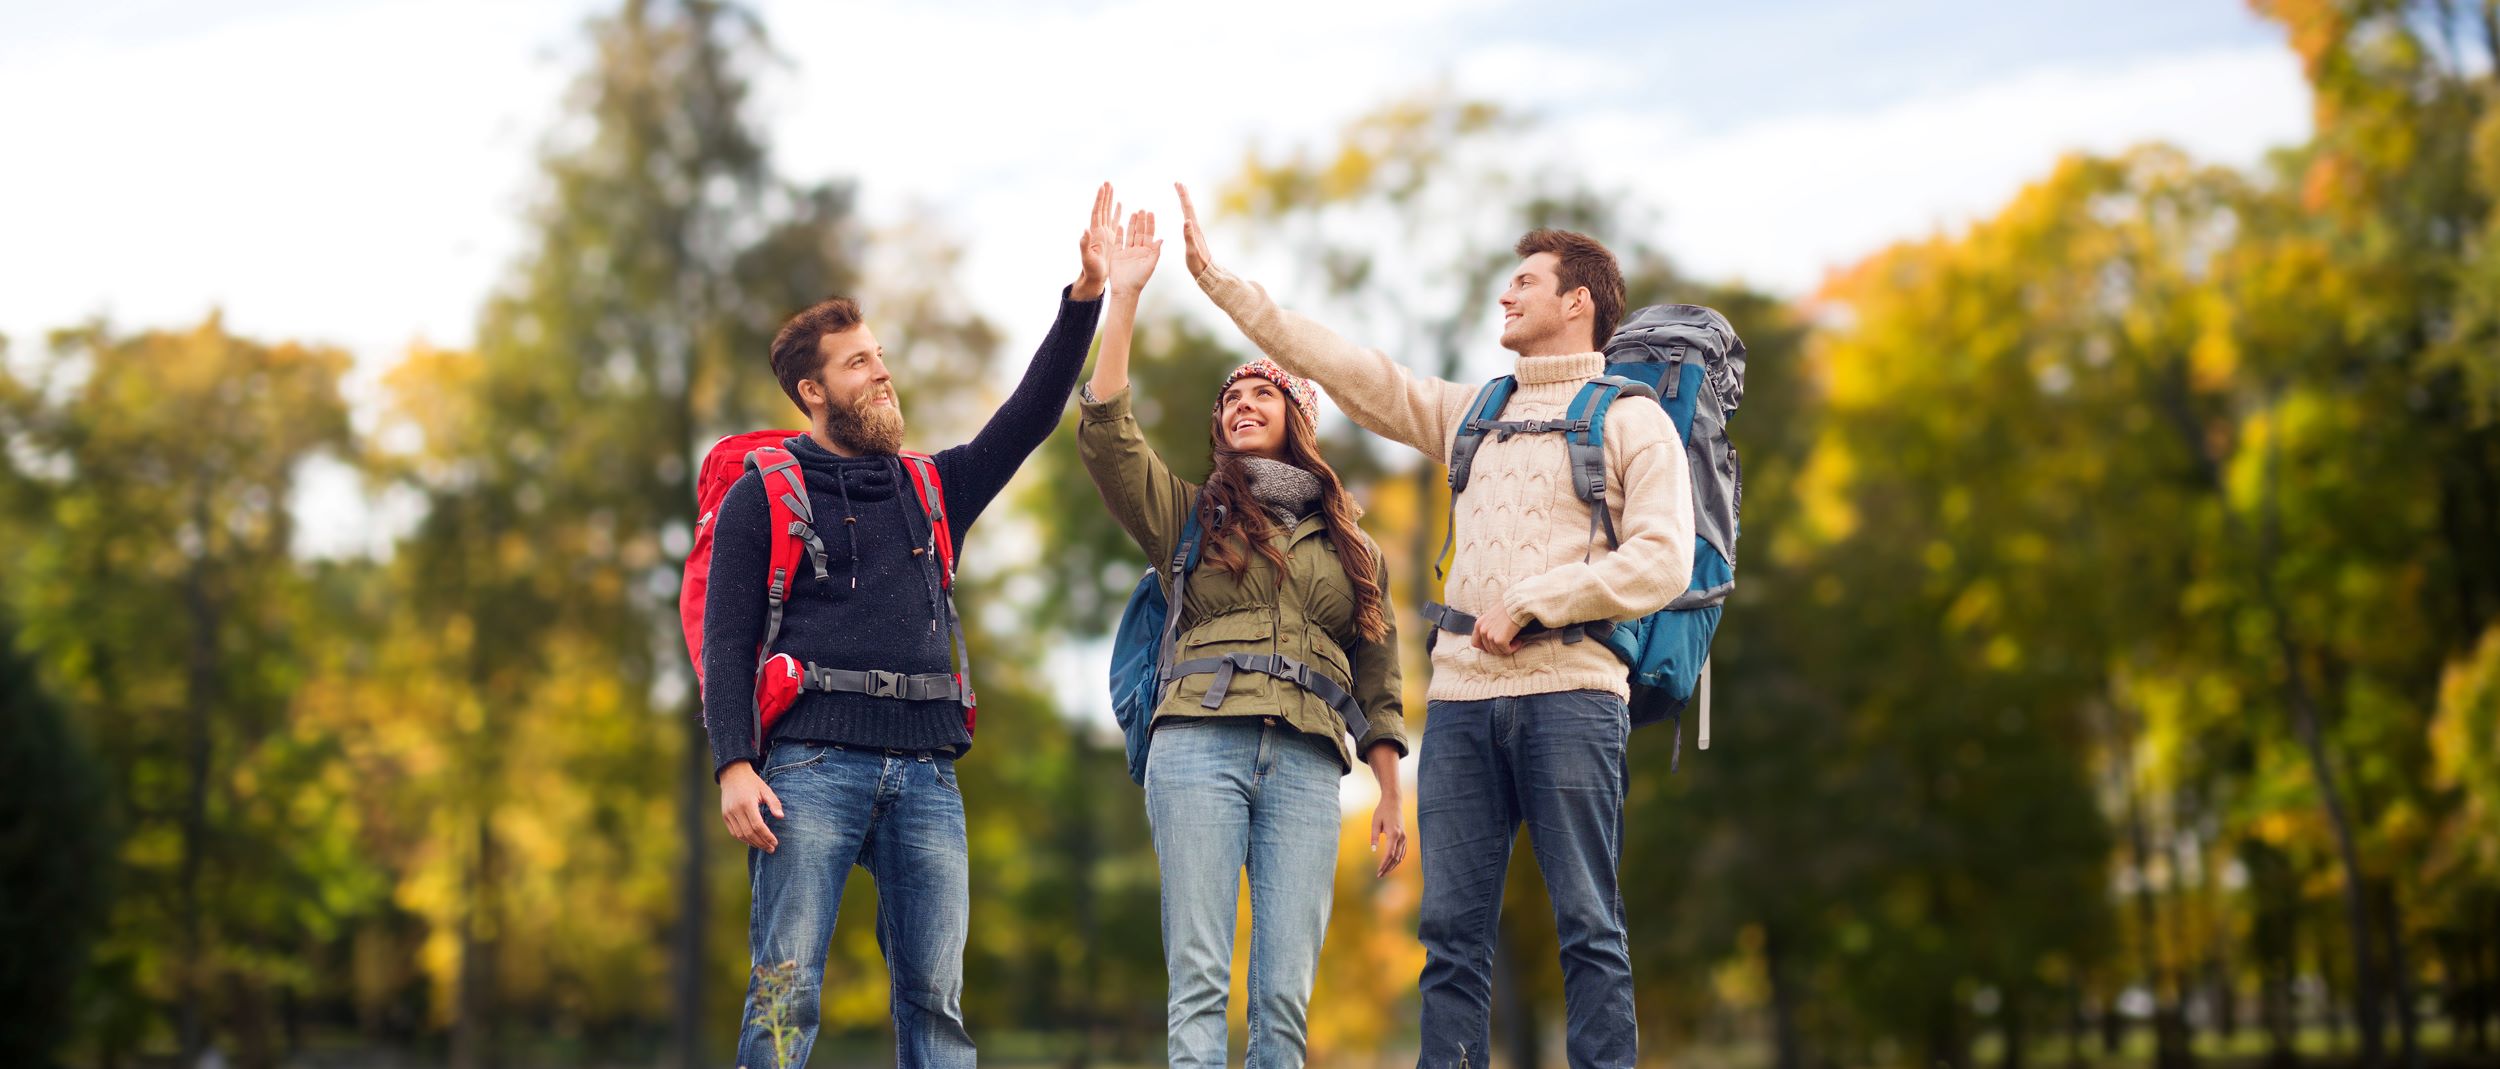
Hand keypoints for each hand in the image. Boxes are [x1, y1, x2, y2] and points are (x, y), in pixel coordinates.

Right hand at [719, 762, 783, 852]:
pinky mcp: (725, 816)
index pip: (758, 825)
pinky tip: (753, 841)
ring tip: (764, 846)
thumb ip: (774, 803)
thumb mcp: (766, 789)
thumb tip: (781, 817)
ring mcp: (728, 814)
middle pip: (749, 833)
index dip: (767, 836)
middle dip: (761, 843)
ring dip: (753, 843)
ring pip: (740, 835)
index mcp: (747, 803)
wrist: (733, 775)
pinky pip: (734, 832)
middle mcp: (736, 810)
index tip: (775, 842)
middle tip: (771, 848)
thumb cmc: (753, 783)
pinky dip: (743, 839)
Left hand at [1073, 182, 1113, 300]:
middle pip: (1102, 209)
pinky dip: (1116, 212)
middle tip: (1107, 182)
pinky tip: (1119, 204)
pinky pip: (1114, 221)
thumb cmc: (1090, 269)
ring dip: (1109, 200)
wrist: (1094, 277)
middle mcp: (1099, 230)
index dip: (1100, 200)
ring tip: (1111, 187)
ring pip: (1108, 212)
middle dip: (1105, 195)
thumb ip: (1084, 243)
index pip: (1097, 212)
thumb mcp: (1087, 257)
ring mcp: (1104, 233)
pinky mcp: (1110, 238)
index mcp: (1095, 233)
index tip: (1103, 187)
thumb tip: (1084, 230)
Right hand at [1107, 209, 1160, 298]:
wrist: (1125, 289)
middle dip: (1141, 221)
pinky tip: (1120, 224)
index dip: (1150, 224)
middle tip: (1142, 209)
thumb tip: (1161, 239)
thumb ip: (1155, 252)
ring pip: (1130, 234)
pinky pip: (1119, 241)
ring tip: (1133, 213)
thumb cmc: (1139, 280)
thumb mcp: (1150, 266)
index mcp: (1147, 252)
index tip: (1151, 213)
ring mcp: (1127, 251)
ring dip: (1131, 224)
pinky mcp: (1117, 254)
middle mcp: (1138, 250)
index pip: (1149, 234)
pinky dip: (1119, 233)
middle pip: (1140, 232)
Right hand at [1175, 182, 1215, 278]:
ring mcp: (1195, 231)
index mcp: (1194, 230)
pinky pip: (1188, 219)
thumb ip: (1189, 237)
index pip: (1188, 209)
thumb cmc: (1198, 264)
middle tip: (1178, 183)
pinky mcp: (1194, 236)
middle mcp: (1195, 228)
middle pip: (1189, 207)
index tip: (1179, 185)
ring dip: (1184, 201)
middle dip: (1183, 195)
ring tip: (1181, 192)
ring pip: (1189, 212)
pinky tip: (1184, 213)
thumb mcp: (1192, 251)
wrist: (1207, 272)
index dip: (1183, 196)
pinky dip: (1185, 211)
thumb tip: (1186, 220)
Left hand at [1370, 794, 1407, 876]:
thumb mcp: (1375, 822)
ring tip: (1384, 872)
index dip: (1384, 864)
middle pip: (1396, 858)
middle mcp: (1401, 837)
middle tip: (1379, 876)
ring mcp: (1404, 837)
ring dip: (1393, 866)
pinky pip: (1402, 852)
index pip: (1389, 854)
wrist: (1393, 802)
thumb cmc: (1382, 811)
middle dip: (1388, 868)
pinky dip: (1397, 860)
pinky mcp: (1404, 837)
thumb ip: (1374, 836)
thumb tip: (1373, 850)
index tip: (1378, 872)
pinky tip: (1391, 865)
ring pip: (1400, 856)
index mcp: (1394, 833)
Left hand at [1471, 610, 1524, 655]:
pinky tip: (1518, 642)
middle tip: (1508, 644)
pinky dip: (1513, 649)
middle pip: (1488, 649)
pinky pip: (1506, 651)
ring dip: (1507, 649)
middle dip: (1499, 648)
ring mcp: (1490, 636)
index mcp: (1479, 624)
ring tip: (1515, 641)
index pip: (1475, 643)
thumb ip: (1488, 626)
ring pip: (1497, 652)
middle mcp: (1482, 630)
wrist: (1517, 605)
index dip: (1484, 647)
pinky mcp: (1500, 640)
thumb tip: (1491, 638)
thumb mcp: (1492, 616)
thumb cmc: (1508, 609)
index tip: (1494, 646)